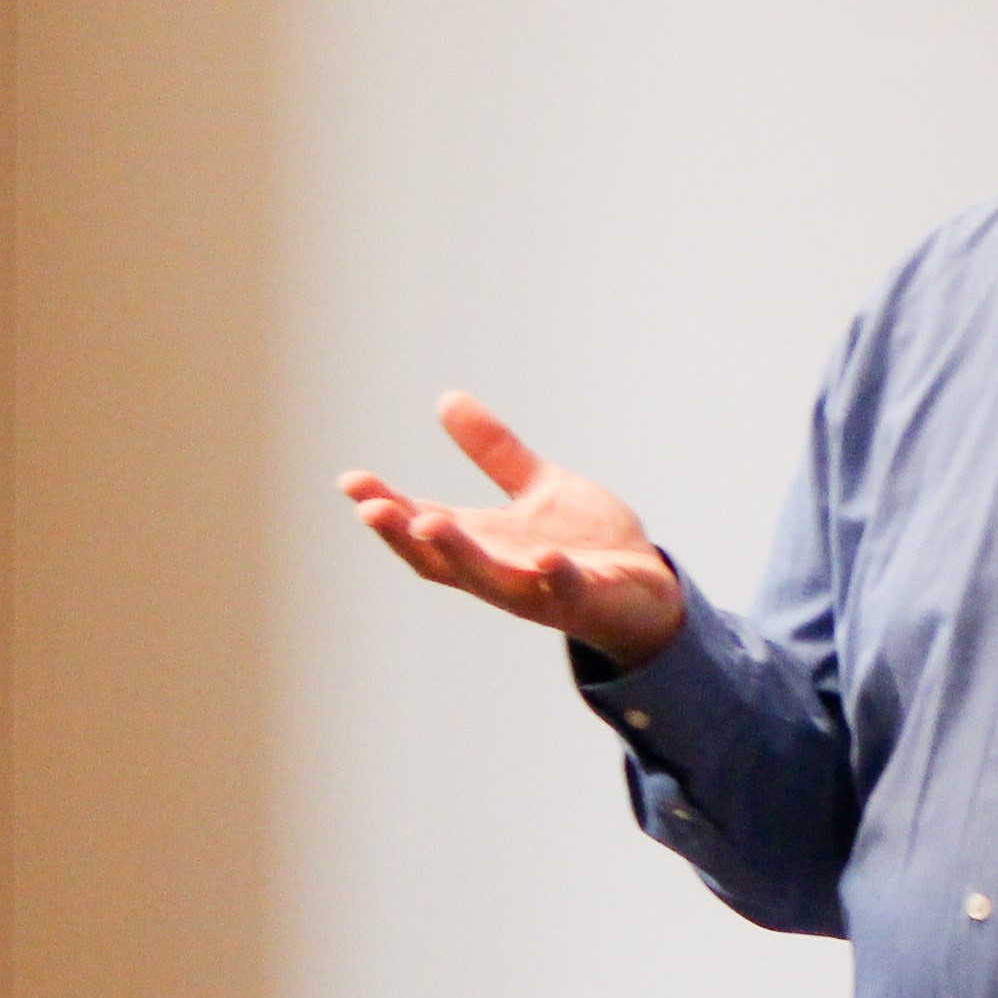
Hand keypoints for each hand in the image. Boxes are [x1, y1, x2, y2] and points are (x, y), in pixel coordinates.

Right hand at [338, 393, 687, 668]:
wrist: (647, 589)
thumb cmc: (585, 545)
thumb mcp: (536, 488)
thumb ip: (494, 452)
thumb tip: (446, 398)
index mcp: (482, 543)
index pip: (421, 525)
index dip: (385, 507)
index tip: (350, 481)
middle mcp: (499, 571)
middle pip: (439, 558)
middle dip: (402, 535)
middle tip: (369, 509)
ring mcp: (538, 589)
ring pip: (489, 577)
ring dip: (458, 552)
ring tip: (429, 522)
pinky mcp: (583, 598)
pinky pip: (564, 589)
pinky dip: (552, 575)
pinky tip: (544, 556)